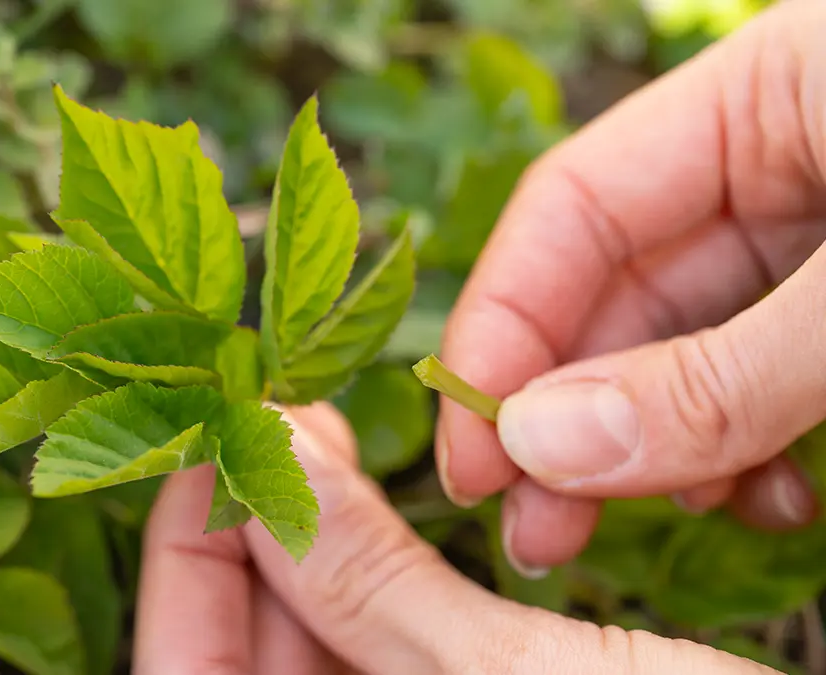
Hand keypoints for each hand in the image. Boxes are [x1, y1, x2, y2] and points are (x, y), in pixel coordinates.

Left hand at [134, 403, 777, 672]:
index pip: (186, 672)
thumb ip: (373, 588)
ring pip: (318, 644)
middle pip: (248, 649)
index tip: (213, 440)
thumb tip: (277, 457)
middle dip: (254, 530)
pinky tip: (378, 506)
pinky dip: (375, 575)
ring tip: (321, 437)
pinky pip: (386, 651)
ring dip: (314, 541)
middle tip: (276, 422)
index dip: (186, 550)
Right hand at [437, 0, 825, 576]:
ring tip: (665, 521)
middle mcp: (782, 159)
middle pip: (621, 294)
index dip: (504, 332)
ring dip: (660, 452)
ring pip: (689, 352)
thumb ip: (721, 374)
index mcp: (770, 91)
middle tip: (535, 533)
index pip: (572, 208)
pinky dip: (747, 451)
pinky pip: (765, 380)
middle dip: (576, 420)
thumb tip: (543, 445)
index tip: (475, 455)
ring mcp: (823, 233)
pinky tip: (763, 500)